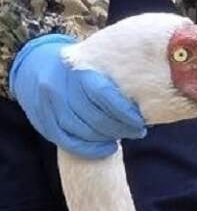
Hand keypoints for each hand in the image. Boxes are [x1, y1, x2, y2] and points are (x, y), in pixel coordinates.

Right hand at [10, 34, 146, 157]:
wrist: (34, 64)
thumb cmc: (76, 66)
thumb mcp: (93, 61)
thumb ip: (112, 76)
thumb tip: (148, 96)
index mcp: (74, 70)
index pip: (104, 96)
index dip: (125, 113)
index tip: (141, 121)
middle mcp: (58, 88)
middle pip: (95, 118)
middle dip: (121, 128)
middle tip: (138, 130)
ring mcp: (48, 107)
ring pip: (82, 132)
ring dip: (108, 138)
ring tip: (125, 135)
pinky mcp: (43, 122)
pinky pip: (68, 142)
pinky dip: (91, 149)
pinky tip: (108, 148)